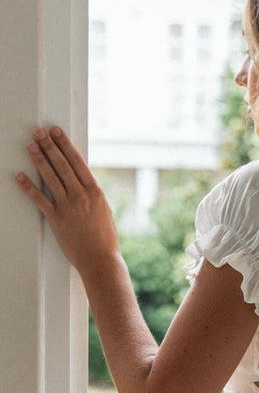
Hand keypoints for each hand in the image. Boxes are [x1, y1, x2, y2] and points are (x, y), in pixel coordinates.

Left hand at [15, 126, 119, 274]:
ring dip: (39, 159)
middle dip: (50, 146)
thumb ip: (93, 196)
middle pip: (62, 165)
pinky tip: (20, 176)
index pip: (77, 162)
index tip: (57, 132)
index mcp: (95, 192)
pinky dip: (28, 187)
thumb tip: (84, 184)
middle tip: (40, 132)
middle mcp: (81, 196)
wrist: (101, 260)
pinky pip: (40, 200)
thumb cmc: (105, 240)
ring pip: (51, 178)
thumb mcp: (104, 212)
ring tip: (31, 146)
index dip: (65, 145)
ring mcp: (68, 207)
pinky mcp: (57, 220)